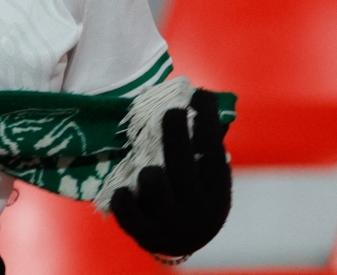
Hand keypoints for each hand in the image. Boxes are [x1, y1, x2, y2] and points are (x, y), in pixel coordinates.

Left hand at [112, 89, 231, 256]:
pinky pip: (130, 214)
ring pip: (156, 190)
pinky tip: (121, 190)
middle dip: (176, 137)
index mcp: (215, 192)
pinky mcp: (144, 233)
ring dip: (151, 175)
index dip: (208, 122)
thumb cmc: (192, 196)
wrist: (181, 243)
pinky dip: (124, 202)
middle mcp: (196, 208)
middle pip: (183, 167)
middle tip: (171, 110)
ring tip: (149, 169)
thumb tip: (201, 100)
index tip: (201, 94)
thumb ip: (202, 151)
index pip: (214, 153)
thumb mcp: (206, 180)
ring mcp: (170, 222)